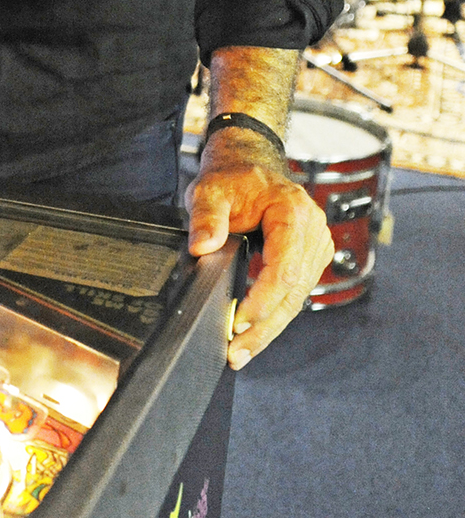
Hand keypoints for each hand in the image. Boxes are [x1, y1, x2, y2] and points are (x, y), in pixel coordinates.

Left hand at [186, 140, 333, 369]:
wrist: (249, 165)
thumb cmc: (233, 177)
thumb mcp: (211, 189)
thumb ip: (207, 217)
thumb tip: (202, 247)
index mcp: (293, 212)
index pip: (285, 267)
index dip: (262, 298)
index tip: (236, 319)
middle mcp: (313, 231)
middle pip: (294, 291)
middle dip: (264, 326)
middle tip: (236, 352)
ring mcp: (315, 246)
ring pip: (297, 298)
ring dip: (269, 328)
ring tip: (239, 352)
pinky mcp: (309, 258)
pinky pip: (295, 293)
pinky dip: (274, 315)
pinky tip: (253, 334)